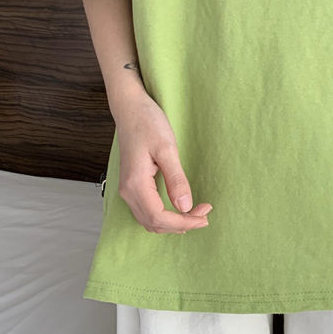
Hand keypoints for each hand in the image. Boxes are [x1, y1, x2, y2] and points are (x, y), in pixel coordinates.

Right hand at [114, 90, 212, 233]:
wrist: (130, 109)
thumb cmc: (147, 123)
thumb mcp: (167, 148)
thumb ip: (176, 179)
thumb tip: (185, 206)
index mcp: (136, 184)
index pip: (160, 217)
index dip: (184, 222)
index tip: (204, 216)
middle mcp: (128, 191)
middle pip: (154, 223)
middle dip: (181, 224)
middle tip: (205, 215)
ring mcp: (128, 189)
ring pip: (149, 220)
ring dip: (172, 223)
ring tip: (195, 215)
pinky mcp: (132, 184)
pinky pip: (146, 211)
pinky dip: (163, 216)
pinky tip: (178, 210)